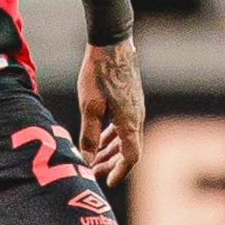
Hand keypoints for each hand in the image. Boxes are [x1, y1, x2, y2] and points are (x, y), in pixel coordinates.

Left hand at [77, 38, 143, 185]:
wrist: (112, 43)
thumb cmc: (99, 73)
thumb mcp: (89, 107)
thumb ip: (89, 136)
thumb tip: (87, 161)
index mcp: (130, 122)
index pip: (131, 157)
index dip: (120, 171)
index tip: (107, 182)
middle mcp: (137, 118)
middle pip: (129, 150)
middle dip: (113, 165)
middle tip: (94, 174)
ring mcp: (135, 108)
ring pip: (126, 138)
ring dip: (111, 152)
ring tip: (95, 160)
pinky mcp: (129, 100)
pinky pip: (124, 126)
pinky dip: (113, 137)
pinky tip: (101, 139)